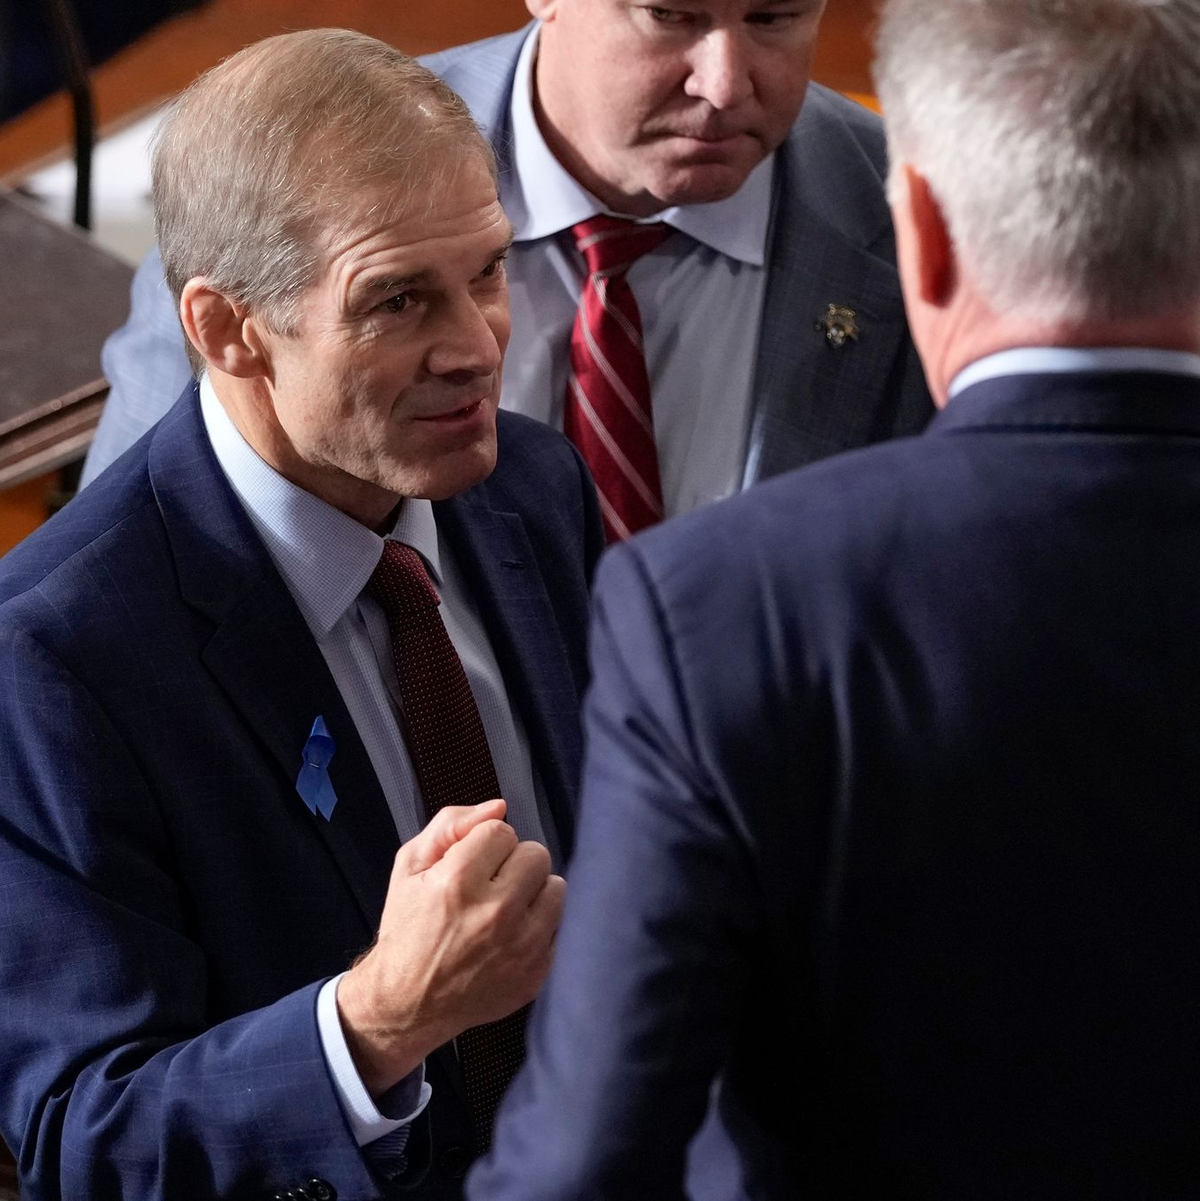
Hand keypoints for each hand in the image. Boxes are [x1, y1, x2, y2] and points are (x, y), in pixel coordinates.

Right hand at [336, 799, 564, 1095]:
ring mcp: (520, 947)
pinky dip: (540, 927)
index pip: (502, 831)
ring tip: (505, 909)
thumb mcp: (410, 867)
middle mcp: (494, 914)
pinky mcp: (537, 973)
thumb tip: (499, 807)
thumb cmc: (408, 929)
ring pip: (556, 888)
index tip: (470, 866)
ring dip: (533, 893)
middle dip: (513, 864)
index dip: (484, 845)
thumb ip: (450, 825)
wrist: (408, 1003)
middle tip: (489, 886)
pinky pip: (560, 927)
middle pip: (536, 854)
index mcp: (457, 882)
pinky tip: (512, 937)